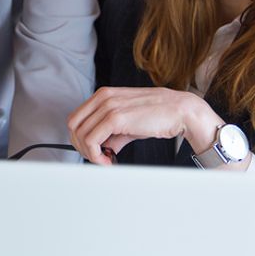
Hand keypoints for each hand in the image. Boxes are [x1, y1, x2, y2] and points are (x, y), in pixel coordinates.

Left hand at [67, 86, 220, 164]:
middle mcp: (103, 97)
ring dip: (90, 153)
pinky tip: (110, 160)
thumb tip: (101, 150)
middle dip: (82, 147)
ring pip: (80, 135)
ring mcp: (108, 106)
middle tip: (99, 158)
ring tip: (107, 161)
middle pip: (73, 126)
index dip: (81, 138)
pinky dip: (96, 155)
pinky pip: (92, 141)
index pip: (76, 118)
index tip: (95, 151)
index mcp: (104, 95)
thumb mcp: (129, 123)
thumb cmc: (157, 115)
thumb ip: (112, 134)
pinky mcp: (115, 117)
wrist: (180, 111)